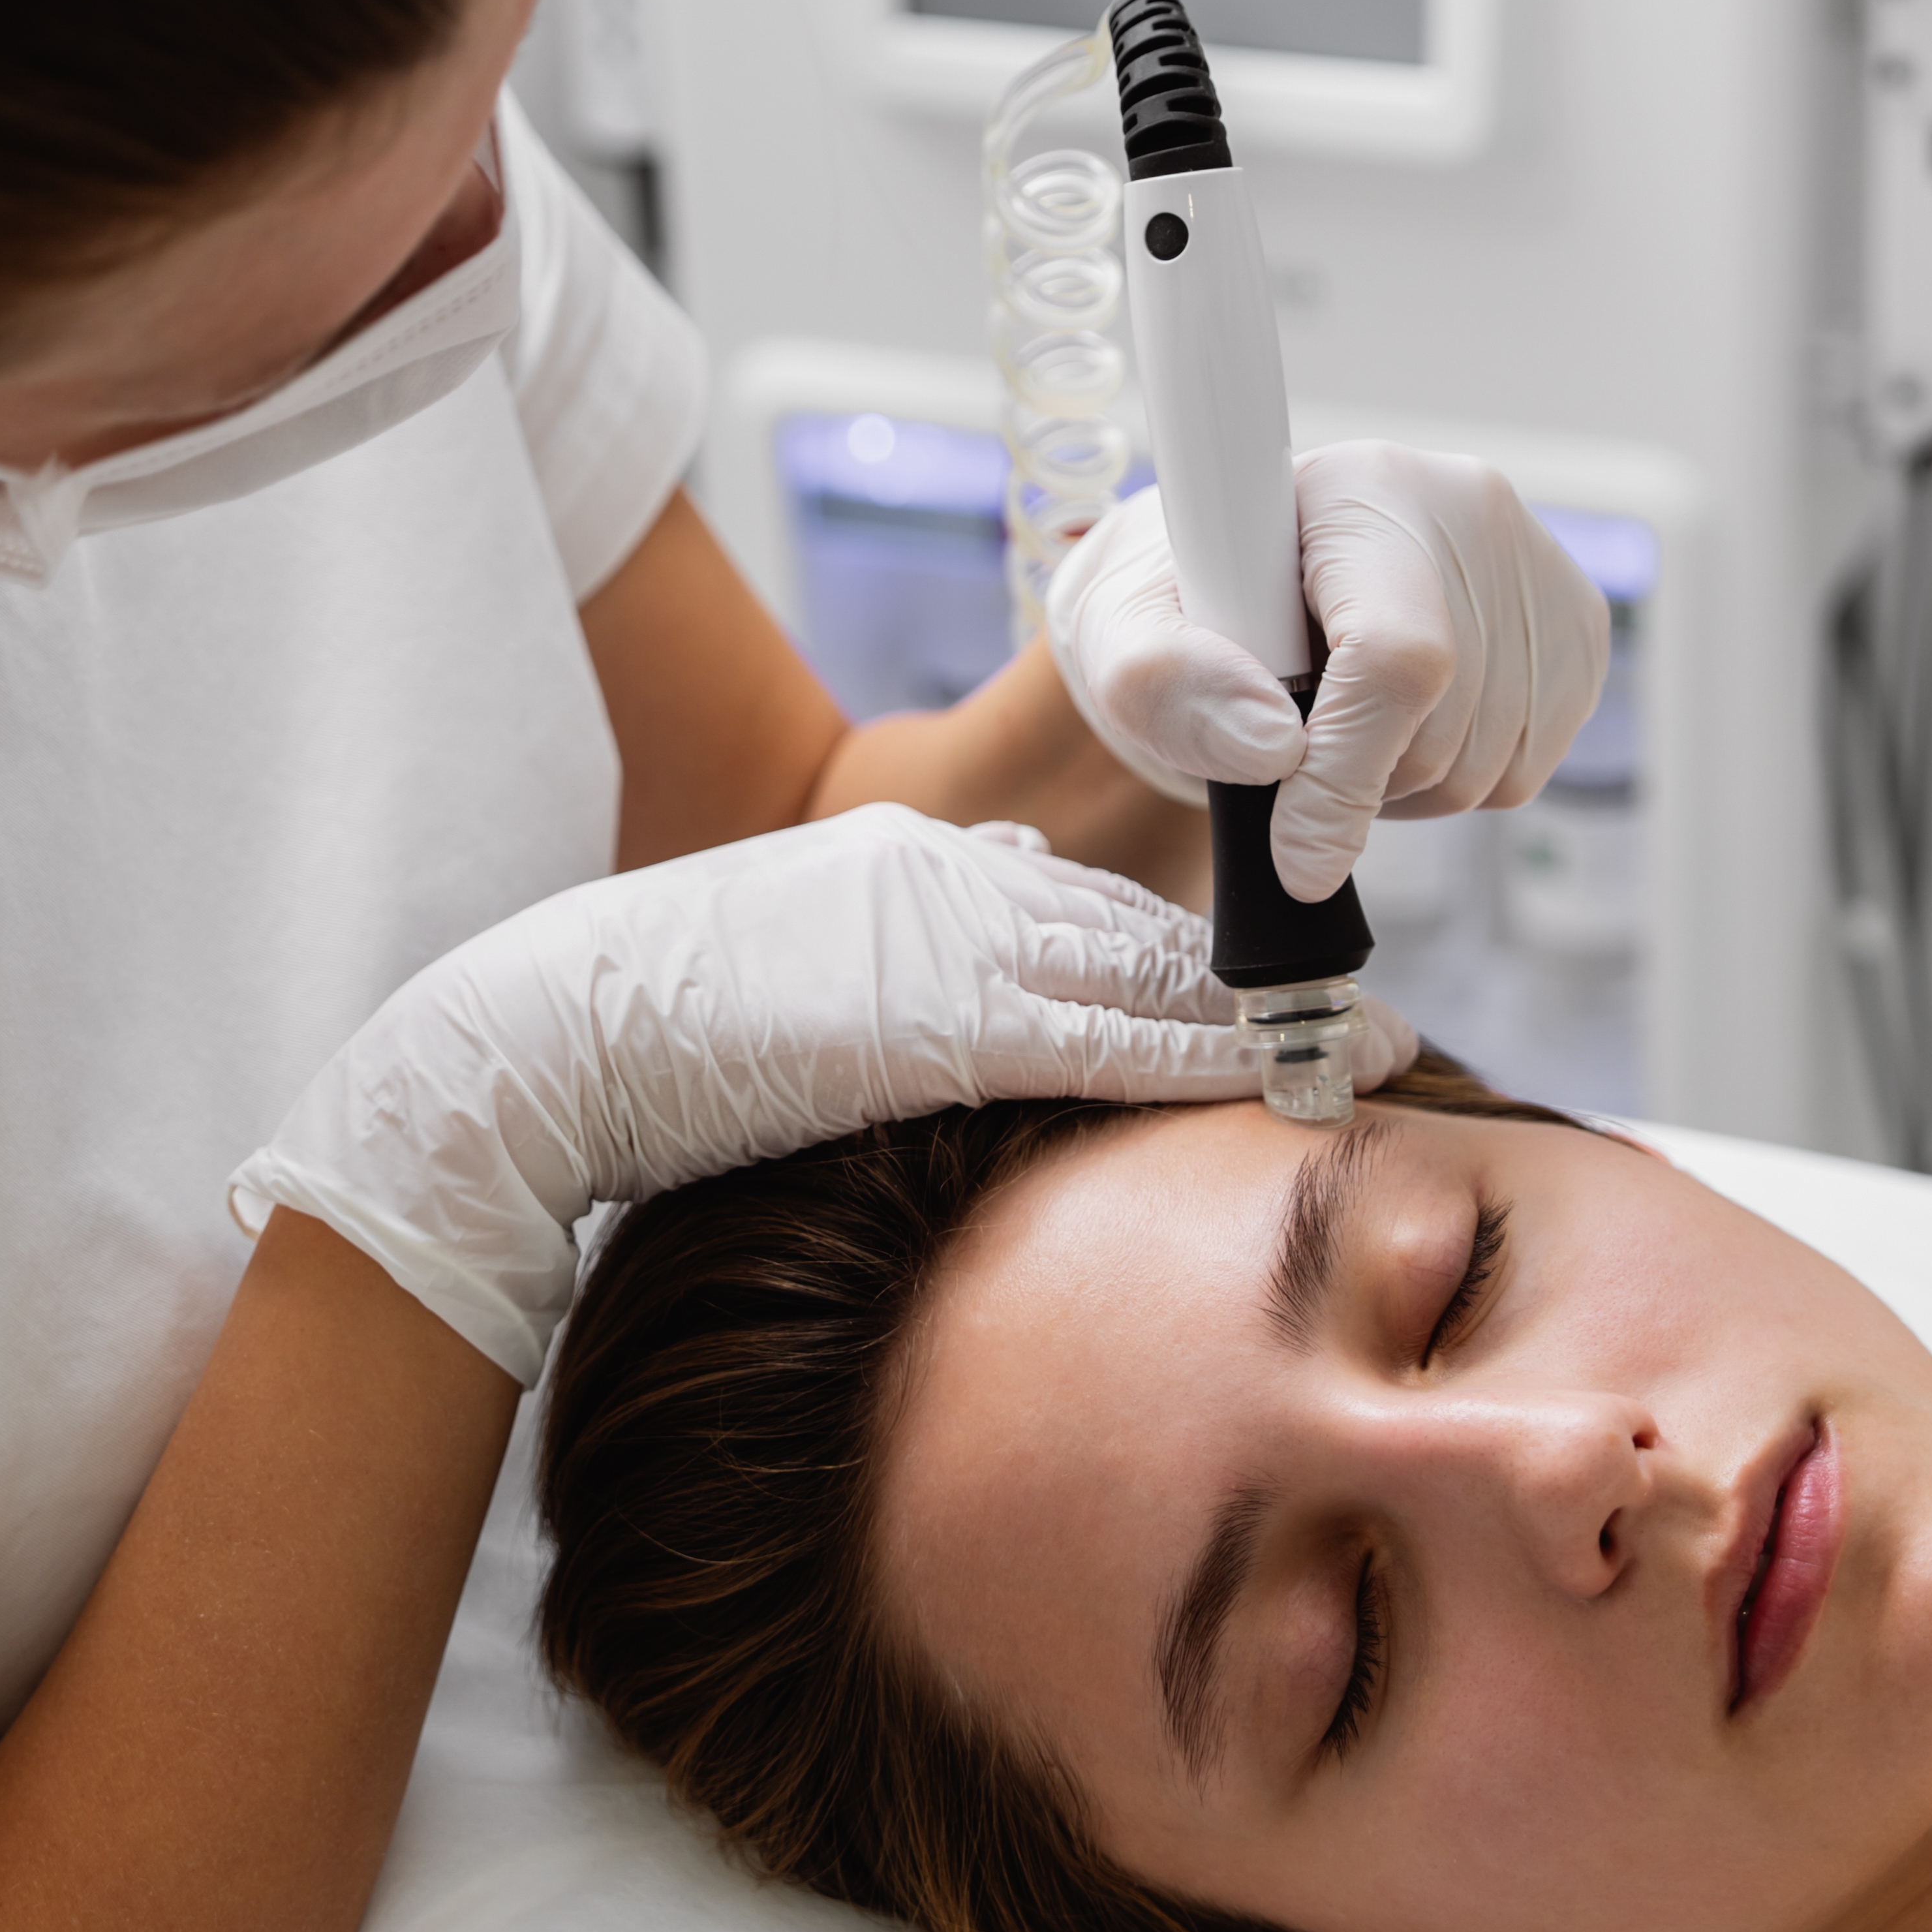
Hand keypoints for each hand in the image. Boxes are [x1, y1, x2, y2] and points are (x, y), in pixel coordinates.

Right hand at [233, 808, 1415, 1379]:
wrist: (551, 1039)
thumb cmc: (647, 1029)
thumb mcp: (790, 973)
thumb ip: (886, 973)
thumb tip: (956, 1013)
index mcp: (910, 862)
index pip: (1083, 897)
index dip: (1191, 939)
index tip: (1270, 965)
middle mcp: (949, 881)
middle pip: (1145, 920)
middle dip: (1266, 962)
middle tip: (1373, 995)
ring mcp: (951, 944)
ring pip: (1156, 969)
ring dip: (1275, 1009)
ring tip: (1380, 1036)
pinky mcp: (944, 1019)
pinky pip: (1117, 1035)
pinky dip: (1219, 1052)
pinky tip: (1302, 1069)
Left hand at [1048, 442, 1613, 899]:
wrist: (1243, 576)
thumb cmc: (1181, 607)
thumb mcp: (1124, 634)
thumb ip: (1167, 684)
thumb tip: (1270, 751)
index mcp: (1359, 489)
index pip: (1397, 654)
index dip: (1347, 774)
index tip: (1292, 858)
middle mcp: (1468, 509)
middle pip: (1445, 726)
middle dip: (1356, 782)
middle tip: (1288, 743)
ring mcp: (1536, 567)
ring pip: (1489, 765)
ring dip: (1400, 790)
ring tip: (1336, 728)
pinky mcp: (1573, 629)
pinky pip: (1523, 772)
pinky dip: (1452, 782)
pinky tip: (1395, 726)